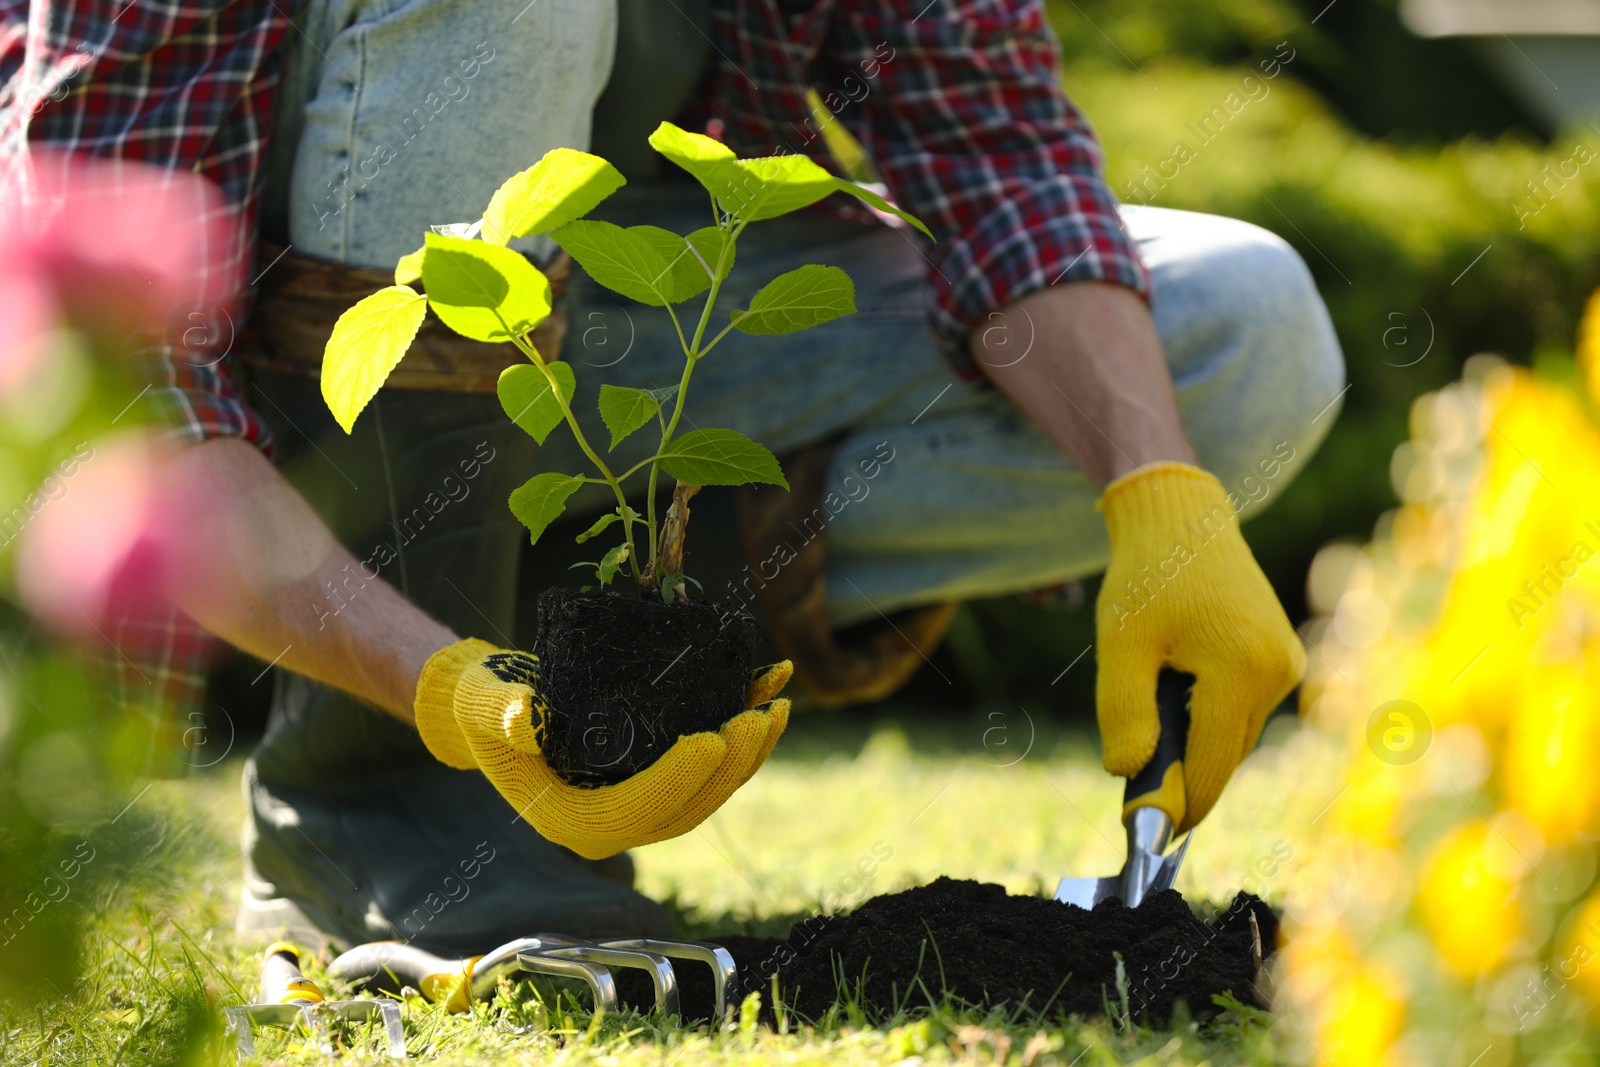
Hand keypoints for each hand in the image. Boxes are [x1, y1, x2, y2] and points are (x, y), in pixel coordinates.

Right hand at [414, 638, 790, 858]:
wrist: (499, 704)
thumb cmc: (487, 705)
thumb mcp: (484, 705)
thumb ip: (501, 713)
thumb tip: (528, 718)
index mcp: (573, 822)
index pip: (635, 812)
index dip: (678, 780)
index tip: (709, 737)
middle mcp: (615, 824)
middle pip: (687, 808)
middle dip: (731, 765)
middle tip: (759, 717)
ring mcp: (644, 802)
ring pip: (710, 792)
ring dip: (750, 753)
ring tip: (776, 706)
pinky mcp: (662, 774)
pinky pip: (712, 763)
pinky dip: (743, 731)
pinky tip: (770, 690)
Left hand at [1095, 463, 1304, 832]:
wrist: (1181, 520)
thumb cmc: (1145, 578)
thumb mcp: (1120, 646)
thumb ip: (1124, 714)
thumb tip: (1129, 776)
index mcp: (1242, 670)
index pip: (1213, 767)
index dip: (1179, 806)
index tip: (1148, 832)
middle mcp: (1277, 673)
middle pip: (1225, 756)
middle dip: (1182, 770)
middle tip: (1134, 762)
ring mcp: (1286, 665)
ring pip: (1233, 736)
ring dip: (1194, 738)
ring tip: (1154, 697)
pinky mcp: (1282, 658)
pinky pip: (1241, 710)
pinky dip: (1208, 714)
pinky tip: (1176, 685)